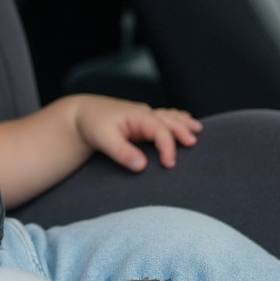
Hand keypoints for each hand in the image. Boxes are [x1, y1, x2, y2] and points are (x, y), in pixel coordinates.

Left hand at [74, 95, 201, 171]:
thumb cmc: (92, 124)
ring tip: (197, 129)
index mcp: (137, 116)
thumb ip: (122, 152)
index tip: (169, 164)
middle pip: (169, 120)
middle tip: (192, 143)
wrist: (81, 114)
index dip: (167, 147)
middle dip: (182, 131)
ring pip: (168, 117)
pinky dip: (175, 119)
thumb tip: (141, 167)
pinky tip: (184, 121)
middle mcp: (143, 113)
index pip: (160, 130)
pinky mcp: (141, 122)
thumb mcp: (103, 138)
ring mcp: (143, 116)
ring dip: (183, 123)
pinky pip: (163, 118)